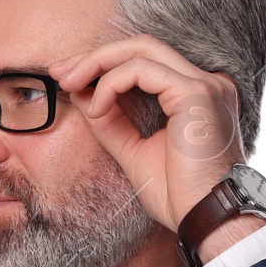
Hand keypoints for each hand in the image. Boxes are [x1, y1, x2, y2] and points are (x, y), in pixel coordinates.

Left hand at [50, 33, 245, 232]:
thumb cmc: (179, 195)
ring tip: (69, 84)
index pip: (146, 62)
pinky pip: (141, 70)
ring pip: (141, 49)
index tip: (68, 78)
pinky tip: (96, 107)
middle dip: (96, 56)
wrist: (206, 220)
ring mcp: (205, 84)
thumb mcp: (134, 151)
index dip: (103, 64)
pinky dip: (111, 84)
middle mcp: (207, 83)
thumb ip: (112, 122)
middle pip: (142, 46)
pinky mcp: (196, 92)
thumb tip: (81, 93)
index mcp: (196, 96)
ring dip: (97, 63)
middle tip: (59, 71)